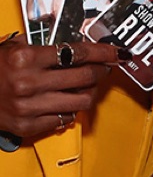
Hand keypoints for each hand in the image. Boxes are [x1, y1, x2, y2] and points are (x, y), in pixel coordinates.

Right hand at [0, 36, 129, 137]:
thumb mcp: (11, 49)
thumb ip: (43, 51)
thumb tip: (80, 52)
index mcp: (25, 59)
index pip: (76, 53)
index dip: (103, 52)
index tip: (117, 52)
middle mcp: (29, 83)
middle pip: (85, 77)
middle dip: (100, 71)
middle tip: (103, 67)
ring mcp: (29, 108)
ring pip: (80, 102)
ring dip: (89, 92)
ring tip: (85, 86)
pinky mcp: (28, 126)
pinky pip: (64, 119)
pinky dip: (70, 109)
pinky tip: (66, 101)